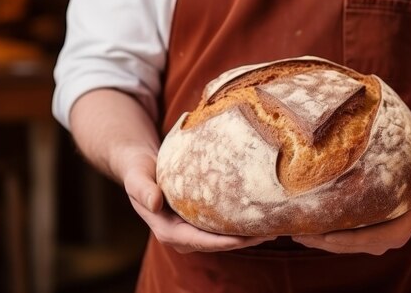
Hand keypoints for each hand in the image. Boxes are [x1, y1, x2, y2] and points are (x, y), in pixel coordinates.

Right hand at [121, 148, 274, 253]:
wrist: (141, 167)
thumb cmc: (138, 171)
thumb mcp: (136, 177)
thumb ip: (142, 189)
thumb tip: (153, 202)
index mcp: (166, 231)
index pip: (199, 241)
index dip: (222, 242)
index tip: (244, 238)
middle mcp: (182, 235)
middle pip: (217, 243)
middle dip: (244, 241)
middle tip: (271, 231)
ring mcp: (192, 229)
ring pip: (224, 237)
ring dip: (248, 235)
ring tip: (274, 226)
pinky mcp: (200, 220)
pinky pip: (224, 226)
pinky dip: (242, 223)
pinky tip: (261, 216)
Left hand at [292, 153, 410, 254]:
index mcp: (403, 227)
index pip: (371, 238)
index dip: (347, 239)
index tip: (324, 235)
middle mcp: (390, 237)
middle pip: (352, 245)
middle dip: (324, 241)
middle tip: (296, 232)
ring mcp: (378, 238)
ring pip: (345, 245)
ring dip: (320, 241)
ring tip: (294, 231)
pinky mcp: (369, 233)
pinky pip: (344, 238)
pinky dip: (325, 235)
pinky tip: (306, 227)